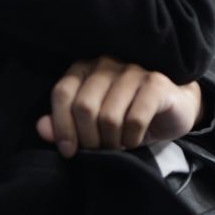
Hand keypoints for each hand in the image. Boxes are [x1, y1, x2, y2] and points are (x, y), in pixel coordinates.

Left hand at [36, 55, 202, 157]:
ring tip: (118, 145)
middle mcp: (106, 63)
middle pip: (84, 107)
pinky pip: (134, 119)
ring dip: (112, 142)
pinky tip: (134, 140)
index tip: (69, 151)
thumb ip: (64, 124)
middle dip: (89, 139)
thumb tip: (41, 128)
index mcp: (85, 68)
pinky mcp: (156, 82)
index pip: (62, 93)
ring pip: (109, 116)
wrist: (174, 108)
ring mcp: (133, 70)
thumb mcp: (93, 124)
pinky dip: (132, 138)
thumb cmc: (127, 115)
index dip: (61, 126)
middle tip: (100, 150)